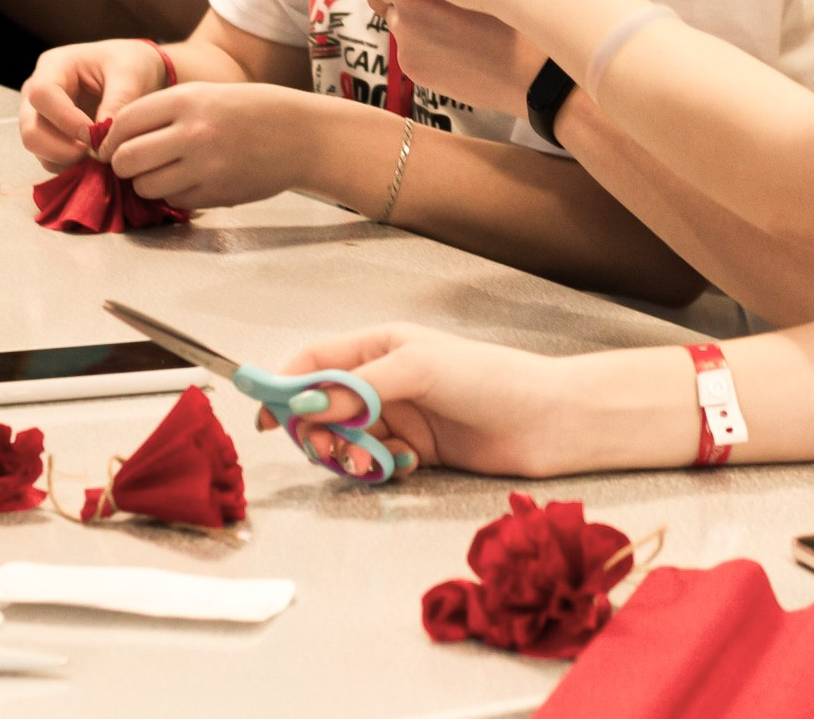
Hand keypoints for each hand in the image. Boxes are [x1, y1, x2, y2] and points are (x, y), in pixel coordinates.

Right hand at [20, 39, 174, 171]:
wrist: (132, 73)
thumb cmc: (129, 65)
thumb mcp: (130, 75)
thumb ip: (118, 103)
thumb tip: (102, 141)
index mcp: (54, 66)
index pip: (42, 94)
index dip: (65, 119)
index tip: (94, 134)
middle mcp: (37, 92)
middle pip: (30, 128)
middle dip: (61, 148)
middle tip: (96, 154)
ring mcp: (39, 116)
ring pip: (37, 148)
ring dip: (66, 160)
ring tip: (100, 157)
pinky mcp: (49, 137)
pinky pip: (50, 159)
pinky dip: (70, 167)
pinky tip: (96, 161)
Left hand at [101, 83, 330, 210]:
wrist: (301, 135)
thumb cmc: (250, 110)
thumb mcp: (207, 94)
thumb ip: (163, 111)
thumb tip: (116, 137)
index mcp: (187, 100)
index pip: (124, 122)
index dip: (109, 138)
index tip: (109, 147)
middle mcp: (192, 132)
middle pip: (127, 159)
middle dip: (121, 165)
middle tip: (130, 164)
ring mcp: (205, 166)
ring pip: (145, 186)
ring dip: (145, 183)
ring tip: (161, 172)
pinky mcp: (216, 193)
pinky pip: (174, 200)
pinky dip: (173, 194)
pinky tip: (189, 181)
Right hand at [258, 324, 579, 478]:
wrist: (548, 421)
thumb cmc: (490, 378)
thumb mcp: (418, 369)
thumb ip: (360, 386)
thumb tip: (310, 403)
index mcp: (380, 346)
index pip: (315, 361)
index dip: (286, 386)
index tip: (266, 416)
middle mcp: (383, 380)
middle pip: (323, 407)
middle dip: (318, 430)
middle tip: (330, 448)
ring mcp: (399, 417)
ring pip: (346, 440)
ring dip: (350, 454)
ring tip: (373, 460)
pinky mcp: (415, 451)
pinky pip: (375, 463)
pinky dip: (381, 468)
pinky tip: (406, 465)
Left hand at [367, 0, 539, 118]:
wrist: (533, 66)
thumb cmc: (515, 11)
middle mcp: (403, 5)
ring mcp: (405, 38)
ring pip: (395, 19)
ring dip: (412, 19)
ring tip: (451, 24)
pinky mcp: (411, 66)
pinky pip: (408, 48)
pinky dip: (423, 45)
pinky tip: (455, 46)